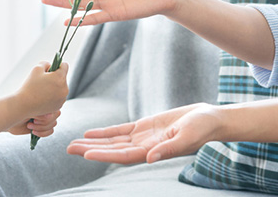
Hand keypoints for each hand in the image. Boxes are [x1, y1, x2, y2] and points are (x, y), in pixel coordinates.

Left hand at [9, 111, 59, 136]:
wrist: (10, 119)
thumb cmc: (17, 110)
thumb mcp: (29, 108)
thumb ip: (40, 110)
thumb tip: (49, 115)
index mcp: (45, 100)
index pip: (54, 108)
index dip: (44, 115)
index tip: (33, 115)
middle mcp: (47, 108)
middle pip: (55, 117)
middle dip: (42, 122)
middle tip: (32, 121)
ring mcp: (46, 118)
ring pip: (53, 124)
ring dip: (40, 127)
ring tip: (29, 125)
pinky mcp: (44, 127)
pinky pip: (51, 131)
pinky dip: (42, 133)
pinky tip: (33, 131)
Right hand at [15, 61, 68, 116]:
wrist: (24, 105)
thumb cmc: (30, 87)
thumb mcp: (36, 69)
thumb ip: (45, 63)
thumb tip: (50, 65)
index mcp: (60, 78)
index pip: (65, 66)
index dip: (57, 65)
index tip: (51, 68)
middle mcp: (64, 88)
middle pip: (63, 77)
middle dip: (55, 77)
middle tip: (43, 80)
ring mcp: (62, 98)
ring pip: (61, 88)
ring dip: (54, 86)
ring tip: (42, 89)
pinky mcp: (59, 106)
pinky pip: (58, 97)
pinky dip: (53, 95)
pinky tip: (43, 97)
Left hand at [66, 103, 221, 164]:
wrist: (209, 119)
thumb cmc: (202, 129)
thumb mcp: (187, 137)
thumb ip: (168, 149)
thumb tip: (149, 158)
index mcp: (153, 152)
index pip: (123, 156)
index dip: (104, 154)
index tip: (86, 153)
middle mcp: (144, 147)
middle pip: (112, 150)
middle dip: (90, 149)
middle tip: (68, 149)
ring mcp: (143, 137)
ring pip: (113, 141)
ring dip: (93, 142)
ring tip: (73, 143)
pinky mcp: (145, 126)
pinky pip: (120, 130)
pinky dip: (105, 132)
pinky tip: (91, 133)